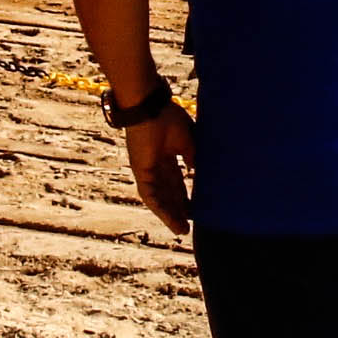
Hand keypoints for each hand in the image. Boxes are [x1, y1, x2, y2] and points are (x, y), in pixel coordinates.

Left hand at [122, 104, 192, 234]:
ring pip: (159, 198)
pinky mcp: (140, 172)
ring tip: (181, 230)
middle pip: (169, 193)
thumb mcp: (188, 141)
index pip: (177, 180)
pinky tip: (170, 220)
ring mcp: (146, 169)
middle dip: (178, 209)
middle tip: (189, 226)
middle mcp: (155, 164)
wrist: (149, 108)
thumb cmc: (168, 117)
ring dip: (169, 214)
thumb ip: (192, 157)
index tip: (196, 208)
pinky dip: (160, 209)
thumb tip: (197, 171)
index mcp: (166, 154)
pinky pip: (150, 195)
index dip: (185, 195)